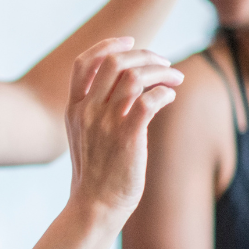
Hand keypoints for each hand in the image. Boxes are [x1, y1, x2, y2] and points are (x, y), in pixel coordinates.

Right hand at [65, 37, 182, 221]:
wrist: (95, 205)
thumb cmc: (96, 172)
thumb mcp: (85, 135)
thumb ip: (98, 108)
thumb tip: (130, 85)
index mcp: (74, 108)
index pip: (84, 62)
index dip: (108, 45)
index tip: (131, 43)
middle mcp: (87, 111)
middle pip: (113, 62)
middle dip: (144, 54)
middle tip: (163, 62)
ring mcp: (105, 124)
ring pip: (134, 77)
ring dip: (160, 71)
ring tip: (174, 77)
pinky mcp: (127, 137)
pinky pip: (150, 100)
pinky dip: (164, 92)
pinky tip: (170, 96)